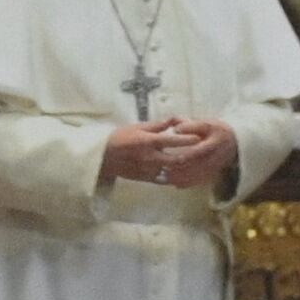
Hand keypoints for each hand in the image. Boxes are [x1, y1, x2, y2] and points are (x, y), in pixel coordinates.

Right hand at [106, 118, 238, 190]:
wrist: (101, 157)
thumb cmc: (119, 138)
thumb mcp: (137, 127)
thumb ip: (157, 125)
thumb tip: (174, 120)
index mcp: (147, 142)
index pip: (172, 141)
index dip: (187, 139)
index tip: (199, 137)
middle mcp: (148, 157)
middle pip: (175, 160)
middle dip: (188, 158)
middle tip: (198, 154)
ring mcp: (146, 170)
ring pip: (170, 172)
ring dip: (182, 169)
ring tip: (192, 165)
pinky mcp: (142, 178)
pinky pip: (162, 179)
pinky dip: (171, 177)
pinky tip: (178, 174)